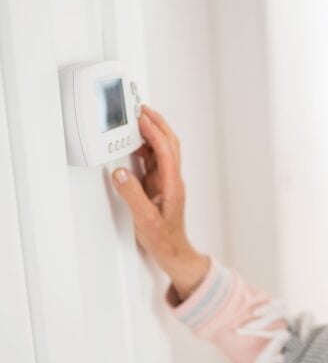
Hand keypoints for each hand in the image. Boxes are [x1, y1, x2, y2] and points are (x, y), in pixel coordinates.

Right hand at [112, 105, 209, 300]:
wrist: (173, 252)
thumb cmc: (164, 239)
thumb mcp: (144, 220)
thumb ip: (132, 195)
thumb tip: (120, 173)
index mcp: (172, 185)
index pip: (166, 151)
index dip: (155, 132)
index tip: (142, 118)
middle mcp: (172, 181)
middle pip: (170, 145)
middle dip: (158, 125)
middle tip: (142, 109)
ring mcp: (167, 183)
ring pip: (163, 151)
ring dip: (153, 133)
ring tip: (138, 120)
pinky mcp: (159, 187)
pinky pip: (154, 161)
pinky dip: (146, 148)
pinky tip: (135, 144)